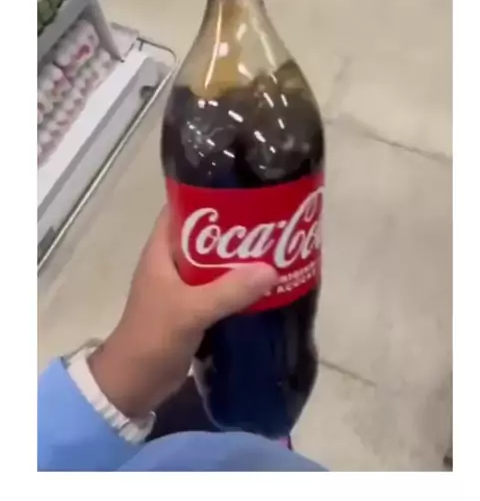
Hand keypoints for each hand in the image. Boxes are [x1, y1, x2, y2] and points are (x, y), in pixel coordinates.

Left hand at [89, 207, 276, 418]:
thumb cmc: (152, 338)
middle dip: (236, 228)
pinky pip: (221, 288)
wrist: (133, 385)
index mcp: (161, 250)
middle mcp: (172, 262)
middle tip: (273, 220)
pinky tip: (267, 285)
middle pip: (207, 234)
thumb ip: (228, 291)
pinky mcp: (193, 309)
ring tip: (278, 248)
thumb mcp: (189, 311)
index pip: (183, 207)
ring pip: (216, 262)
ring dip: (241, 259)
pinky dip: (240, 285)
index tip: (245, 191)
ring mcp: (182, 287)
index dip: (210, 195)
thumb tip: (270, 269)